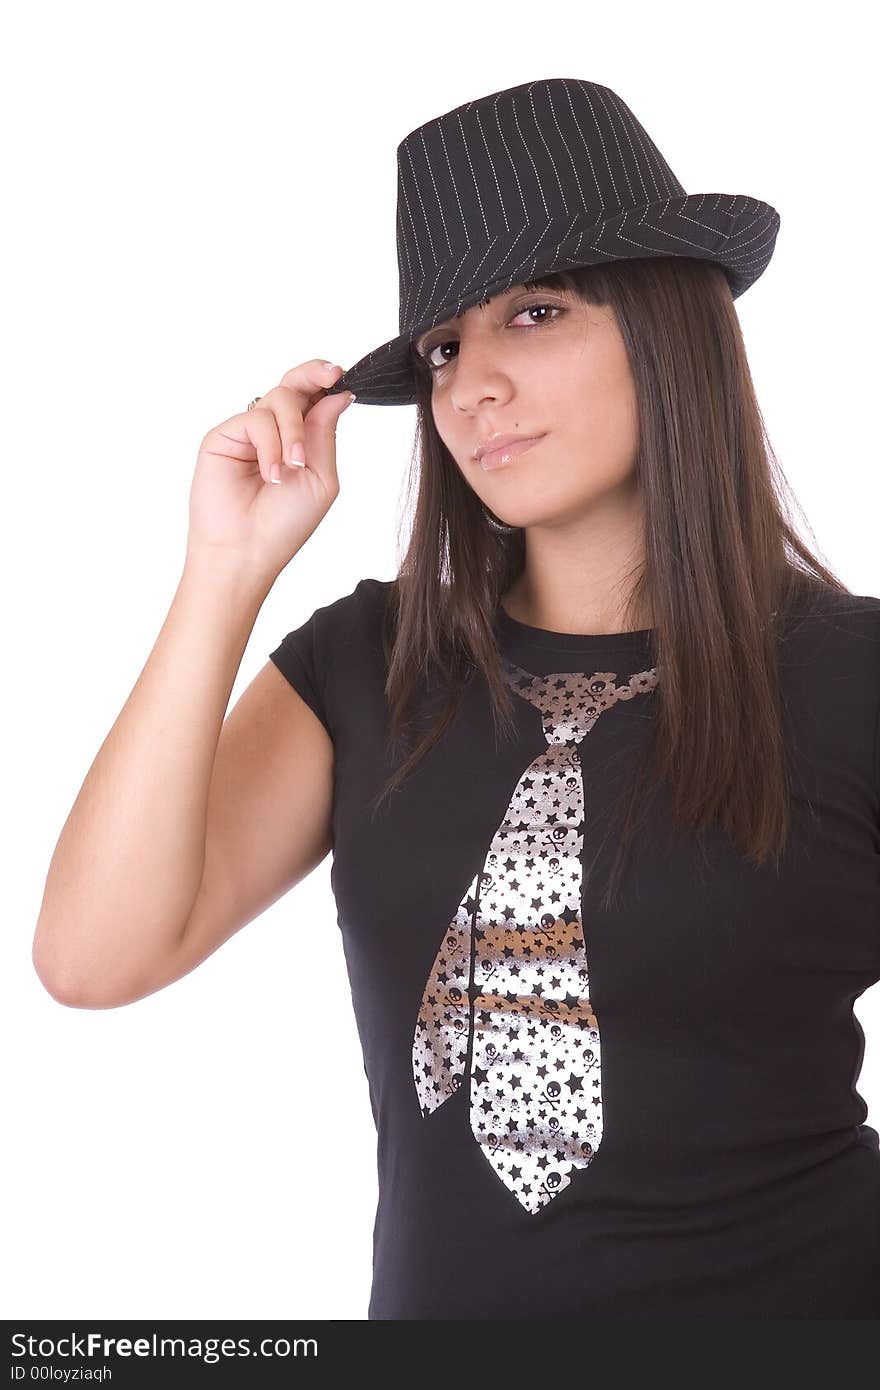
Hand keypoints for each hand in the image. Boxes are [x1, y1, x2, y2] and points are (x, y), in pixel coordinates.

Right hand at [186, 359, 354, 584]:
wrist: (247, 551)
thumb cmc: (283, 525)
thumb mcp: (320, 478)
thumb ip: (325, 435)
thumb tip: (338, 395)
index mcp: (300, 441)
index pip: (312, 398)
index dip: (324, 380)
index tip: (340, 373)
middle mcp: (274, 432)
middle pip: (293, 384)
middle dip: (313, 375)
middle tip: (331, 374)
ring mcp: (248, 432)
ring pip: (278, 399)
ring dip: (293, 430)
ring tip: (294, 465)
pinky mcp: (224, 435)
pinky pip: (256, 419)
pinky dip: (270, 444)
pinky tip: (272, 473)